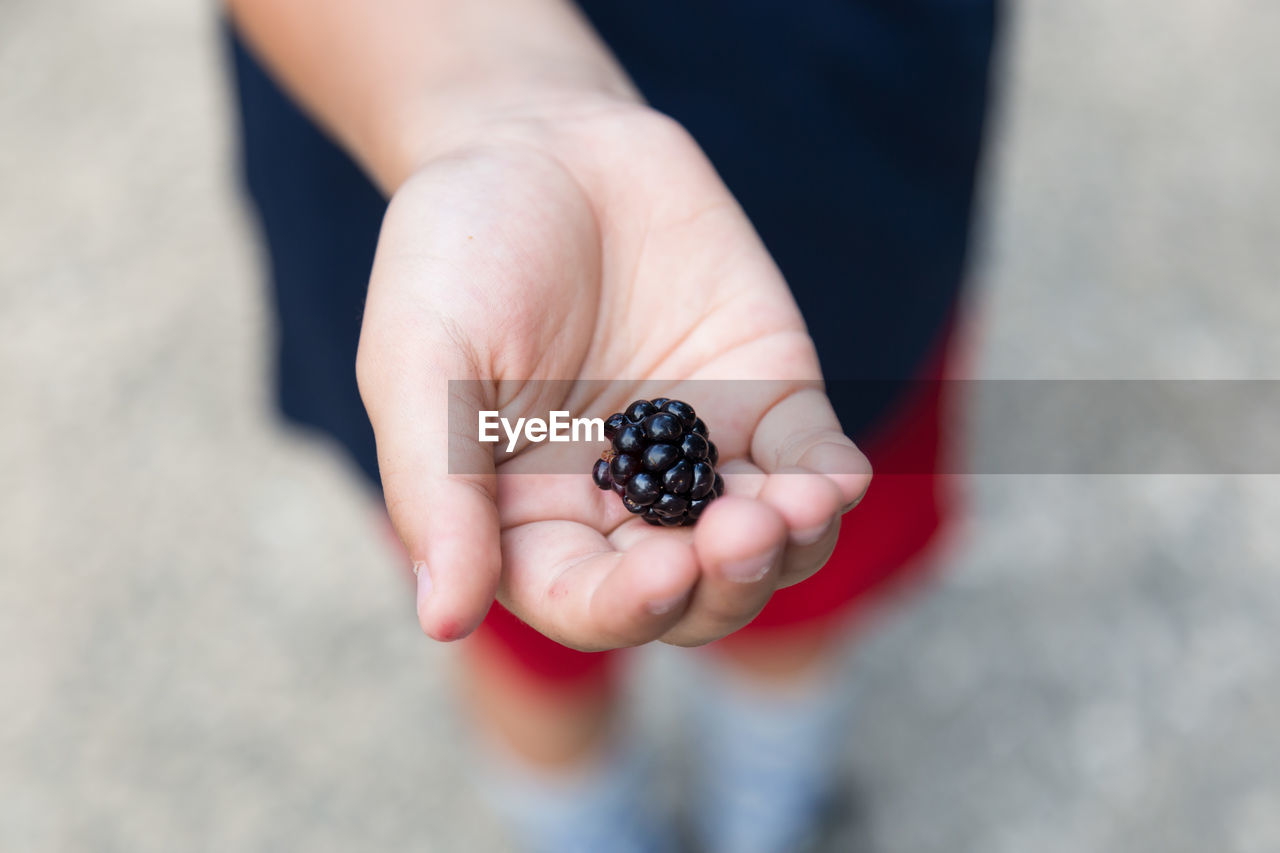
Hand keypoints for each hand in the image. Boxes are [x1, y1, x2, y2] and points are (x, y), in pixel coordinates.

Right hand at [356, 102, 870, 649]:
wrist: (538, 139)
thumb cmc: (456, 250)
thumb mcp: (419, 359)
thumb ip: (437, 488)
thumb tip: (444, 620)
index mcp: (530, 519)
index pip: (586, 601)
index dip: (628, 607)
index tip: (663, 573)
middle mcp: (623, 505)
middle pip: (690, 594)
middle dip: (724, 584)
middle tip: (740, 535)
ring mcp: (702, 455)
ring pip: (765, 545)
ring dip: (791, 544)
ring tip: (800, 506)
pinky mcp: (765, 398)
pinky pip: (810, 460)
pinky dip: (829, 479)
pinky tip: (836, 477)